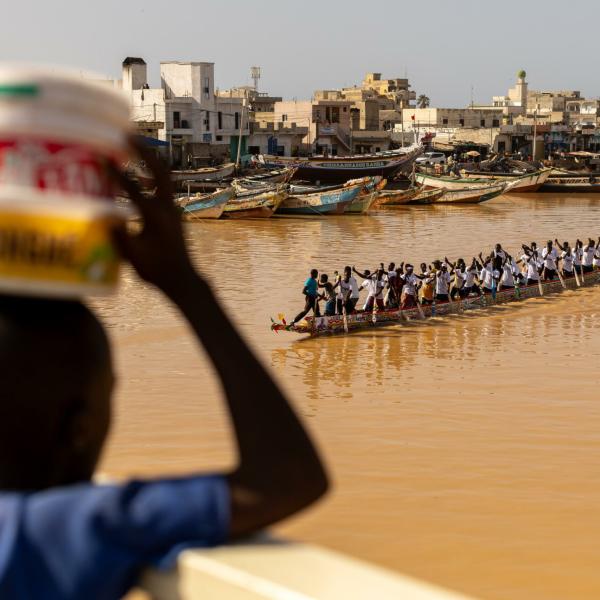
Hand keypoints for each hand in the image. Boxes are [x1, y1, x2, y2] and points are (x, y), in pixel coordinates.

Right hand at [109, 137, 195, 295]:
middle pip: (160, 170)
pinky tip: (142, 177)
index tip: (103, 158)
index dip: (117, 173)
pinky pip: (164, 188)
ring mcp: (174, 209)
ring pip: (165, 177)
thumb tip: (102, 213)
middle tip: (128, 134)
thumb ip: (118, 234)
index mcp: (155, 215)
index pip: (134, 187)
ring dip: (150, 160)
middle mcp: (168, 207)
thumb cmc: (156, 270)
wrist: (182, 279)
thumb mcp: (132, 255)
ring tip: (134, 147)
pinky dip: (153, 177)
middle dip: (144, 151)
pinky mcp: (174, 213)